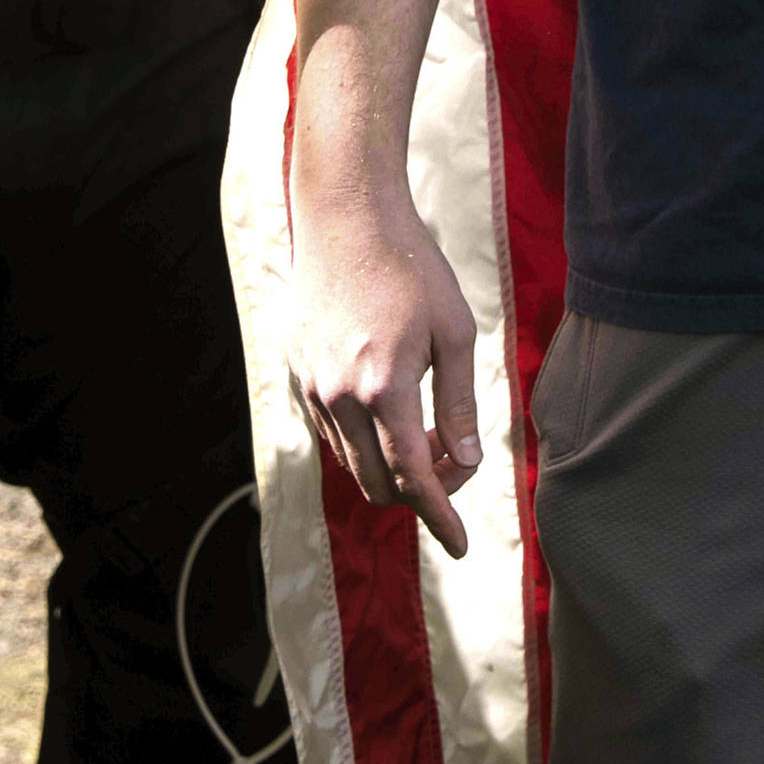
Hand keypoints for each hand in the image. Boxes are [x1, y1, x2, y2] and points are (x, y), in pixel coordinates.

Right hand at [288, 194, 482, 556]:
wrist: (346, 217)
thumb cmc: (412, 267)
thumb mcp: (454, 332)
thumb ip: (459, 403)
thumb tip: (465, 462)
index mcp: (383, 388)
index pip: (413, 479)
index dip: (440, 517)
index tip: (460, 546)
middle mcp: (338, 397)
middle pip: (378, 484)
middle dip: (419, 491)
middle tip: (452, 464)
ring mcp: (311, 386)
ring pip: (351, 462)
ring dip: (389, 467)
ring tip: (426, 433)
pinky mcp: (297, 372)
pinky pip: (329, 432)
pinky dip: (362, 441)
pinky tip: (388, 411)